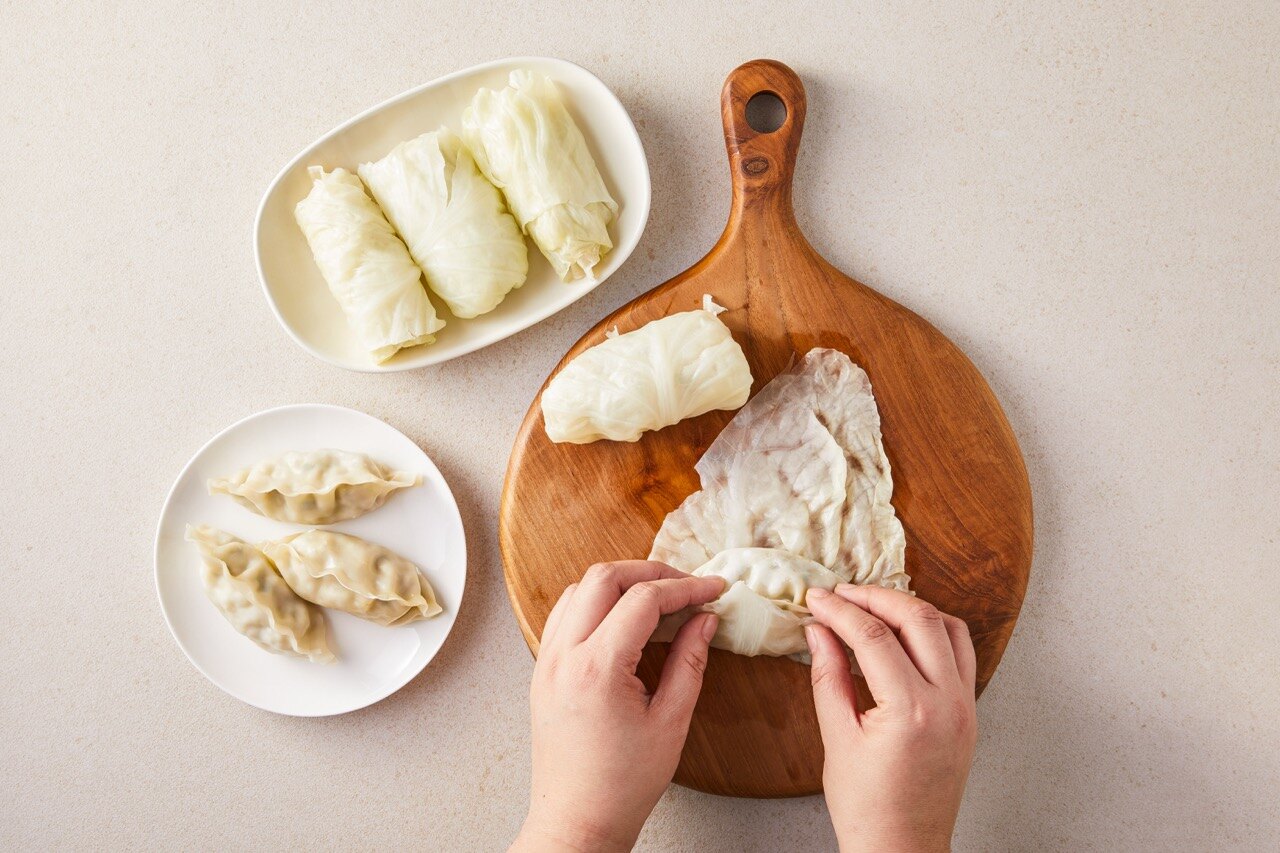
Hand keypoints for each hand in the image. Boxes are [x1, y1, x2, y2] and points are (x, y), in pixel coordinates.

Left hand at [512, 561, 724, 852]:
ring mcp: (547, 661)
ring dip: (620, 582)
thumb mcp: (670, 722)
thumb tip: (705, 620)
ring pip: (578, 589)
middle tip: (686, 586)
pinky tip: (622, 618)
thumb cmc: (622, 784)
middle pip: (604, 577)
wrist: (577, 820)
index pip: (644, 599)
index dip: (686, 587)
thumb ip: (690, 662)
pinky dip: (594, 602)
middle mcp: (564, 656)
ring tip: (658, 598)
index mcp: (597, 668)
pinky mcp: (542, 671)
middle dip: (651, 572)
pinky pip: (563, 614)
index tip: (714, 589)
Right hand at [805, 584, 977, 852]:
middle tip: (842, 594)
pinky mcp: (970, 712)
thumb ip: (828, 675)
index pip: (873, 637)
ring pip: (949, 628)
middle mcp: (948, 703)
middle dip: (875, 597)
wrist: (902, 849)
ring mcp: (965, 706)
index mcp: (911, 711)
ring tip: (872, 606)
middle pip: (918, 618)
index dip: (840, 611)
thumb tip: (818, 629)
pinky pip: (960, 653)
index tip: (817, 599)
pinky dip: (933, 631)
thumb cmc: (867, 806)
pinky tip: (903, 632)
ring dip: (909, 608)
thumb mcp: (837, 737)